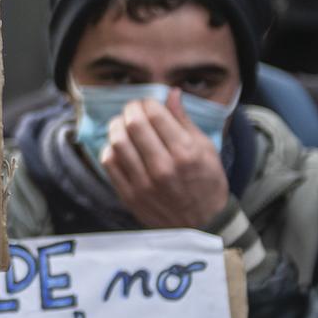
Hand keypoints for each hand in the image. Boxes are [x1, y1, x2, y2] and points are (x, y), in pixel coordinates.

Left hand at [101, 91, 230, 229]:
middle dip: (131, 109)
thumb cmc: (207, 183)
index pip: (155, 114)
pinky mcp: (130, 195)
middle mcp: (163, 167)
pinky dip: (110, 149)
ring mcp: (144, 183)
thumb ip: (184, 120)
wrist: (203, 224)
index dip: (147, 102)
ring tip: (123, 124)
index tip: (148, 103)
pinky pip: (109, 163)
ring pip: (117, 142)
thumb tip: (172, 93)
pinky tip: (118, 146)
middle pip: (134, 124)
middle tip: (133, 109)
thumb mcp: (206, 149)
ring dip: (117, 126)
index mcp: (185, 153)